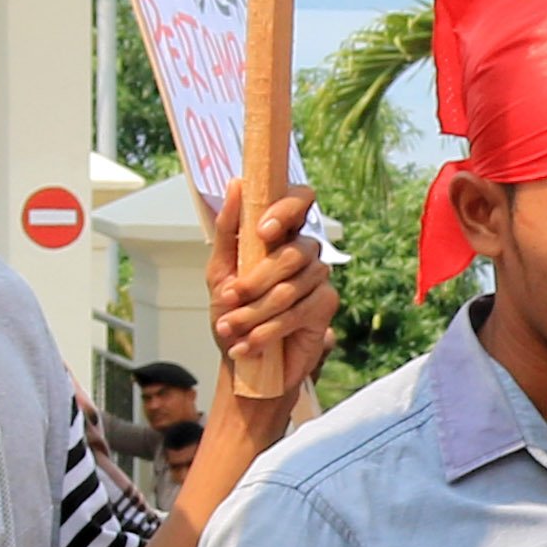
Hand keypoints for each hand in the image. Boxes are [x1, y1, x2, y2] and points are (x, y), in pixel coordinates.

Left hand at [206, 183, 340, 410]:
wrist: (244, 363)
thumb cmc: (232, 312)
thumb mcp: (219, 271)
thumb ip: (228, 229)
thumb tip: (237, 183)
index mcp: (280, 233)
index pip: (300, 199)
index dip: (287, 209)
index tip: (263, 231)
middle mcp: (304, 251)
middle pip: (293, 252)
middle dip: (255, 280)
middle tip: (229, 299)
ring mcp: (318, 278)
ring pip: (291, 287)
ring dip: (254, 312)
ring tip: (231, 328)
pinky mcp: (326, 306)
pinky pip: (298, 312)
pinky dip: (267, 331)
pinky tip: (248, 345)